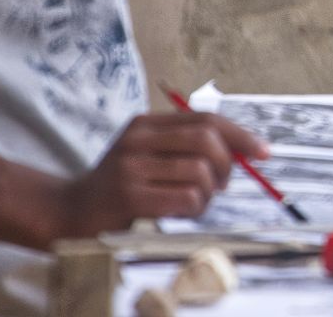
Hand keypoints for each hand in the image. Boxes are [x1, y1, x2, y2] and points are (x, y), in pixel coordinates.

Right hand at [46, 112, 268, 244]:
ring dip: (209, 193)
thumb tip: (240, 152)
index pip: (205, 119)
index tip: (263, 151)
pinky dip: (196, 208)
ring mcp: (131, 168)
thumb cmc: (118, 187)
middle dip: (228, 164)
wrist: (69, 212)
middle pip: (206, 140)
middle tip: (224, 183)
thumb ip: (184, 148)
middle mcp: (138, 140)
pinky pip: (186, 197)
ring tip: (195, 202)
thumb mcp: (146, 155)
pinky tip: (182, 213)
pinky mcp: (130, 197)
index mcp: (145, 124)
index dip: (240, 134)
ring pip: (200, 172)